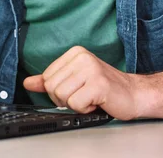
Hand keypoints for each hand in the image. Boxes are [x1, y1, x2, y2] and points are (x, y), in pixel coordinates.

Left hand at [23, 46, 142, 119]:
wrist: (134, 94)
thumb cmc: (105, 89)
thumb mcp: (75, 80)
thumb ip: (50, 80)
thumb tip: (28, 83)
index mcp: (75, 53)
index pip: (46, 77)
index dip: (58, 91)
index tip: (76, 90)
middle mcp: (82, 57)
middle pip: (52, 87)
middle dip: (65, 99)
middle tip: (84, 96)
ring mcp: (91, 69)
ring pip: (62, 96)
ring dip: (76, 105)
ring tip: (91, 98)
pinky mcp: (98, 84)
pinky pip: (75, 104)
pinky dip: (85, 109)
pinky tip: (97, 102)